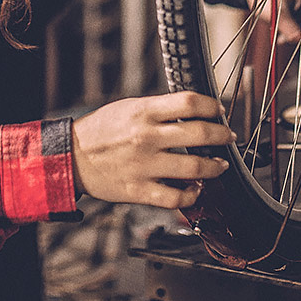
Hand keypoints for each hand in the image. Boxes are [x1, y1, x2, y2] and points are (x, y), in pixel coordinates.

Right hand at [71, 91, 234, 208]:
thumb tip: (189, 110)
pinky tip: (196, 190)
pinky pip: (176, 197)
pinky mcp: (140, 189)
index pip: (189, 103)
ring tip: (220, 165)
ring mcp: (145, 165)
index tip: (219, 110)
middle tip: (228, 136)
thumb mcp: (128, 107)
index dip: (211, 106)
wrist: (72, 156)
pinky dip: (192, 195)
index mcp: (144, 111)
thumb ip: (158, 109)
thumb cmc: (101, 130)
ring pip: (194, 168)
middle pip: (199, 133)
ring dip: (214, 167)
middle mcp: (147, 137)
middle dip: (222, 135)